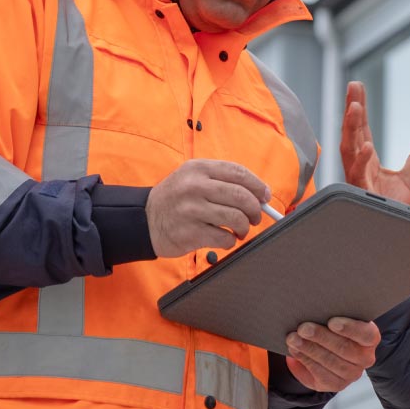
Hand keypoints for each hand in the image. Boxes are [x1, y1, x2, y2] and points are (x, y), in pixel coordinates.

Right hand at [146, 159, 270, 257]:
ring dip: (244, 227)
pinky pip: (224, 237)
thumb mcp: (193, 178)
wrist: (144, 219)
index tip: (265, 196)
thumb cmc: (176, 199)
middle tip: (255, 217)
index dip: (257, 186)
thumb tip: (258, 194)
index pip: (238, 173)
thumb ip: (222, 181)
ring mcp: (191, 209)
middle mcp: (195, 186)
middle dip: (255, 209)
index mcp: (199, 168)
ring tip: (240, 230)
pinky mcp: (190, 232)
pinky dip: (230, 240)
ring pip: (236, 217)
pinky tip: (225, 238)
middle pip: (241, 196)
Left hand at [284, 317, 379, 391]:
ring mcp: (352, 374)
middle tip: (302, 328)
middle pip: (344, 348)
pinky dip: (305, 361)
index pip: (365, 334)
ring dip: (309, 350)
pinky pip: (320, 375)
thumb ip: (332, 314)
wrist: (333, 348)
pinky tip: (294, 351)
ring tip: (293, 339)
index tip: (331, 322)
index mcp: (370, 337)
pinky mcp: (336, 384)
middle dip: (321, 337)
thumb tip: (313, 310)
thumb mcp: (339, 317)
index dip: (349, 328)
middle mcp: (365, 358)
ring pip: (330, 362)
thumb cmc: (335, 327)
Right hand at [340, 81, 409, 203]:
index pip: (361, 129)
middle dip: (351, 109)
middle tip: (353, 86)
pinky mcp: (360, 194)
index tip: (357, 87)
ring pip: (349, 150)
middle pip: (352, 133)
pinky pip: (358, 175)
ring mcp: (357, 180)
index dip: (359, 108)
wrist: (389, 237)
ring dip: (351, 128)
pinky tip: (366, 146)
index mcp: (365, 161)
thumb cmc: (390, 212)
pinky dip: (361, 160)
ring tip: (354, 107)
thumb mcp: (406, 183)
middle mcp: (357, 167)